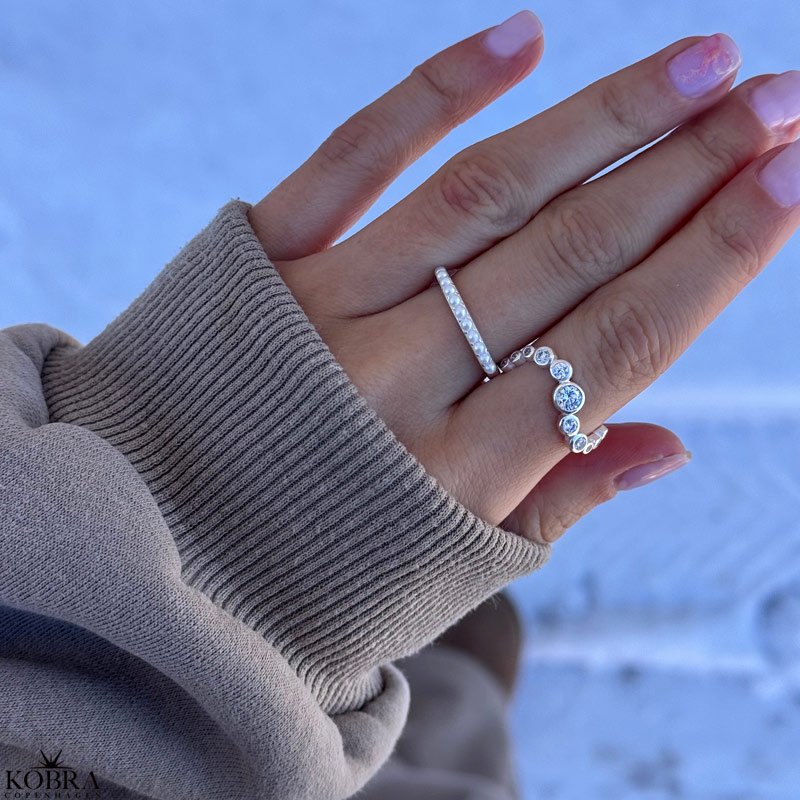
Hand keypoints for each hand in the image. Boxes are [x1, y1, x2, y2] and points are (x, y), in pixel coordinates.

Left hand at [248, 12, 799, 542]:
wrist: (166, 552)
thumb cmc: (321, 568)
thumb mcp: (449, 567)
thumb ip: (556, 502)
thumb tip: (670, 443)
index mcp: (458, 473)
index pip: (616, 344)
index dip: (716, 258)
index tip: (795, 180)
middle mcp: (397, 382)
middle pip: (570, 256)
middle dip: (688, 171)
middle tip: (779, 100)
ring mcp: (323, 312)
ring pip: (486, 197)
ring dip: (601, 122)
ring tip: (700, 64)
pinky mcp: (261, 262)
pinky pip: (353, 160)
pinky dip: (435, 93)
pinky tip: (522, 36)